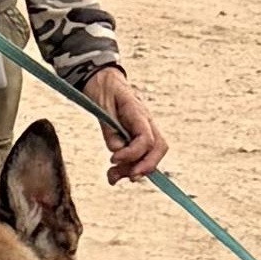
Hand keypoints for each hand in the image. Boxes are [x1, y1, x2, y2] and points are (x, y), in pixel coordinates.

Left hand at [79, 66, 164, 182]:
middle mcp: (146, 122)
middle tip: (126, 177)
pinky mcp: (137, 137)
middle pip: (158, 148)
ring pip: (151, 155)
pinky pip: (141, 155)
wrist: (104, 81)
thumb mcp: (102, 110)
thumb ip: (111, 133)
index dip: (133, 154)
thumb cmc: (103, 92)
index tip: (112, 160)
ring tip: (112, 177)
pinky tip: (114, 175)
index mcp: (138, 113)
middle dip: (145, 166)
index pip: (147, 138)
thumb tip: (117, 153)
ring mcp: (145, 130)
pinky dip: (129, 168)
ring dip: (134, 170)